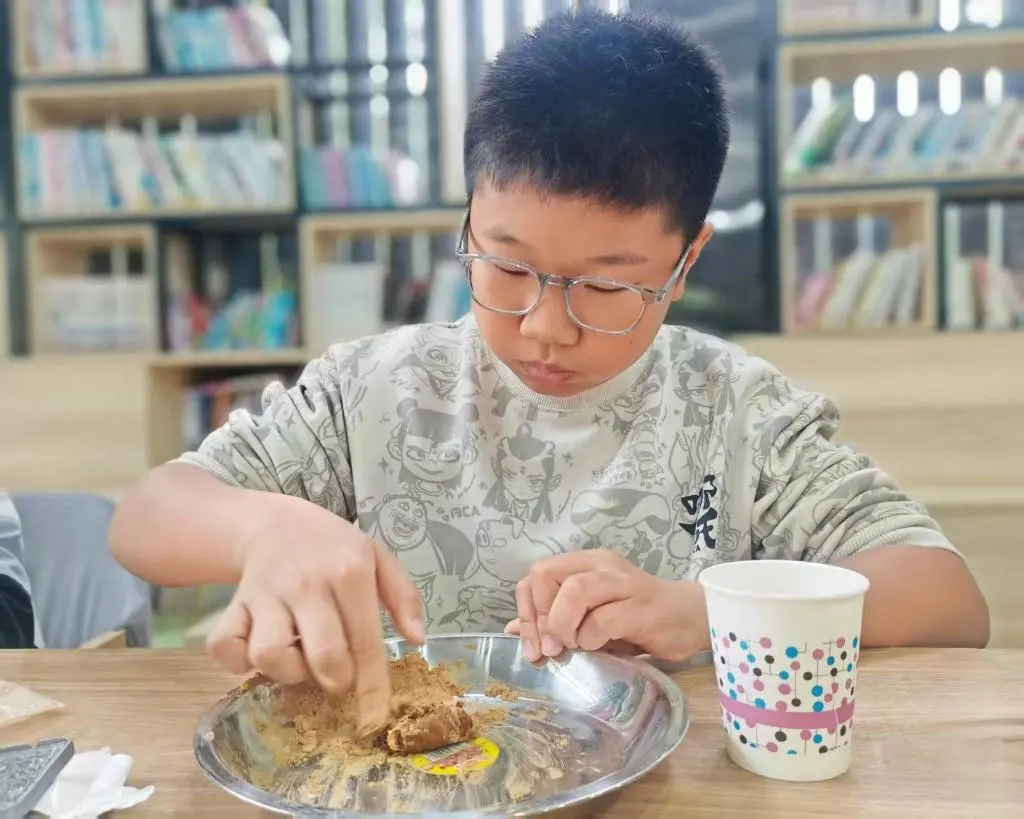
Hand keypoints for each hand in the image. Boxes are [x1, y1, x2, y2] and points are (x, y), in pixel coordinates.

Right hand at [206, 494, 423, 733]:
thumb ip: (403, 596)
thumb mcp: (377, 557)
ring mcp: (266, 595)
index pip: (365, 642)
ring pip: (270, 656)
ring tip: (299, 657)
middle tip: (337, 674)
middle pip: (322, 656)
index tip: (375, 718)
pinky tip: (258, 651)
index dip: (372, 688)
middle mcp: (307, 585)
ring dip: (287, 672)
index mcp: (350, 573)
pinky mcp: (233, 604)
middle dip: (335, 681)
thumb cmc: (333, 547)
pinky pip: (224, 647)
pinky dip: (237, 662)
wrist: (274, 522)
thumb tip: (416, 640)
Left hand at [508, 550, 708, 663]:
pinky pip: (602, 619)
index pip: (536, 574)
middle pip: (546, 574)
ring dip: (562, 626)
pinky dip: (590, 638)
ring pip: (574, 590)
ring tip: (571, 647)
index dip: (526, 610)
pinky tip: (598, 648)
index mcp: (584, 564)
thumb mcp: (589, 619)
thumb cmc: (637, 620)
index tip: (533, 646)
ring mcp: (622, 583)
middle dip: (539, 617)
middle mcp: (601, 566)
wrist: (691, 618)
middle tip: (550, 648)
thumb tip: (512, 630)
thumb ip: (554, 620)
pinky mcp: (642, 606)